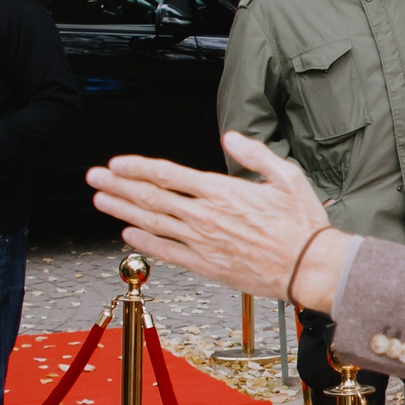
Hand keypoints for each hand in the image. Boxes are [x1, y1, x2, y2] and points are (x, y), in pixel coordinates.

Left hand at [89, 133, 351, 311]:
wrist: (309, 266)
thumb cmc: (302, 224)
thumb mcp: (286, 176)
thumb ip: (254, 153)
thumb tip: (230, 138)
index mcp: (223, 190)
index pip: (169, 174)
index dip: (138, 167)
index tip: (117, 163)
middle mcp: (206, 215)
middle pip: (151, 197)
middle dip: (118, 185)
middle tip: (95, 178)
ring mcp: (202, 242)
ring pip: (152, 223)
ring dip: (122, 210)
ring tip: (100, 200)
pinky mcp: (206, 265)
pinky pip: (166, 252)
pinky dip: (144, 242)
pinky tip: (127, 234)